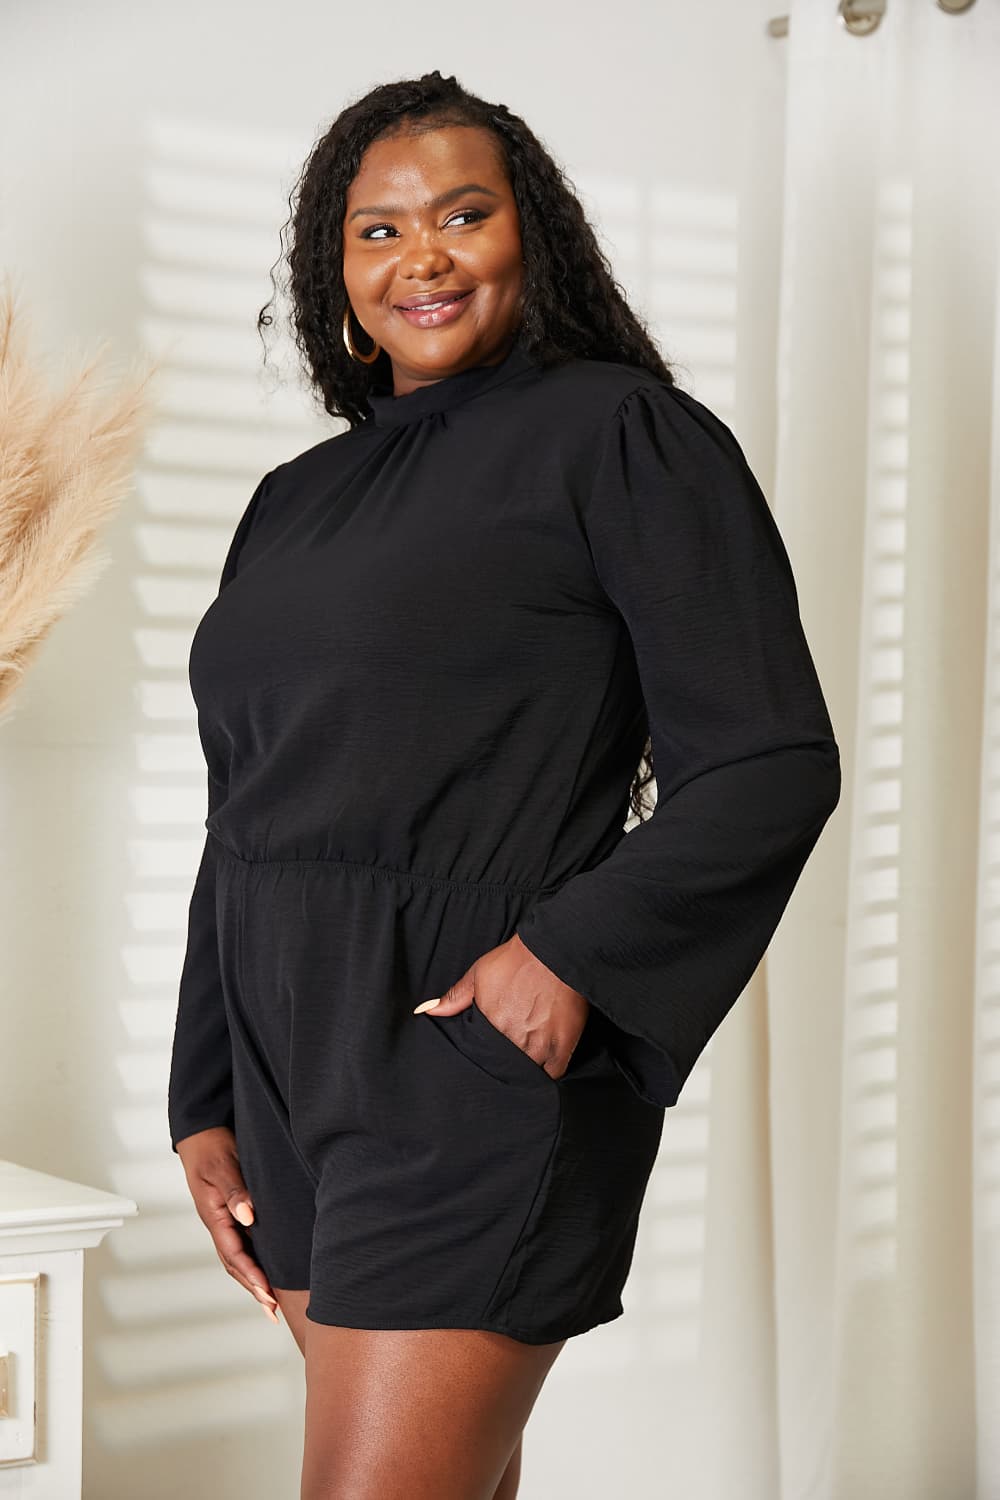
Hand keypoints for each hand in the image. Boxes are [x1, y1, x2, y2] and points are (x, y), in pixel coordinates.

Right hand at [175, 1126, 280, 1322]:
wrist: (202, 1132)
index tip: (267, 1295)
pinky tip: (268, 1268)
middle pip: (235, 1264)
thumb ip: (234, 1191)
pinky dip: (254, 1260)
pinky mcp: (232, 1212)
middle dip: (254, 1288)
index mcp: (214, 1216)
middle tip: (273, 1311)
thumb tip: (248, 1216)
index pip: (234, 1254)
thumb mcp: (222, 1165)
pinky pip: (244, 1242)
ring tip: (271, 1302)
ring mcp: (225, 1219)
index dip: (252, 1276)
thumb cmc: (211, 1146)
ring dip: (254, 1279)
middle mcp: (219, 1222)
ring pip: (239, 1257)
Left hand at [414, 933, 589, 1079]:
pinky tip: (544, 1062)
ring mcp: (537, 1048)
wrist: (553, 952)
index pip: (481, 1057)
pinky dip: (547, 1071)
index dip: (485, 1058)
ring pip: (526, 1073)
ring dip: (524, 1068)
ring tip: (525, 1059)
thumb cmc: (516, 961)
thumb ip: (454, 998)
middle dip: (503, 1066)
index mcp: (489, 1027)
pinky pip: (552, 1074)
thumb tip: (425, 1011)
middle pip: (503, 1068)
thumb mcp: (478, 974)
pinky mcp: (561, 1048)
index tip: (489, 1054)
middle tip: (508, 1054)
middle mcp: (512, 1042)